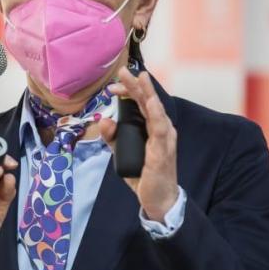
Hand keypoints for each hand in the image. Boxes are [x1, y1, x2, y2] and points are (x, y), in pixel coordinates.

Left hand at [99, 68, 179, 220]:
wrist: (158, 199)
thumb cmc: (144, 173)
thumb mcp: (122, 151)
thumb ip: (112, 136)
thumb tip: (104, 120)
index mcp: (152, 127)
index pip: (140, 104)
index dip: (128, 93)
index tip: (112, 87)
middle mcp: (161, 129)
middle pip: (148, 102)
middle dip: (136, 85)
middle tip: (124, 70)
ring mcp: (164, 139)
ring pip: (156, 110)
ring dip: (147, 94)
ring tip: (141, 78)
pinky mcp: (163, 151)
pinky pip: (160, 130)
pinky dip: (156, 115)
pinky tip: (151, 103)